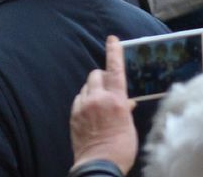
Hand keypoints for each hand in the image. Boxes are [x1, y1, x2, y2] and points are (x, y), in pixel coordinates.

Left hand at [70, 35, 136, 171]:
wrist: (99, 165)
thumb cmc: (120, 148)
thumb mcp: (129, 126)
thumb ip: (125, 110)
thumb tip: (126, 103)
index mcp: (116, 100)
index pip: (115, 69)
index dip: (114, 52)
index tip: (112, 39)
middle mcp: (98, 99)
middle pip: (96, 74)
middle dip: (102, 76)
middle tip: (108, 87)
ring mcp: (83, 107)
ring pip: (86, 86)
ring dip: (93, 89)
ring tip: (99, 103)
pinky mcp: (74, 116)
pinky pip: (78, 100)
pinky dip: (84, 101)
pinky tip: (90, 112)